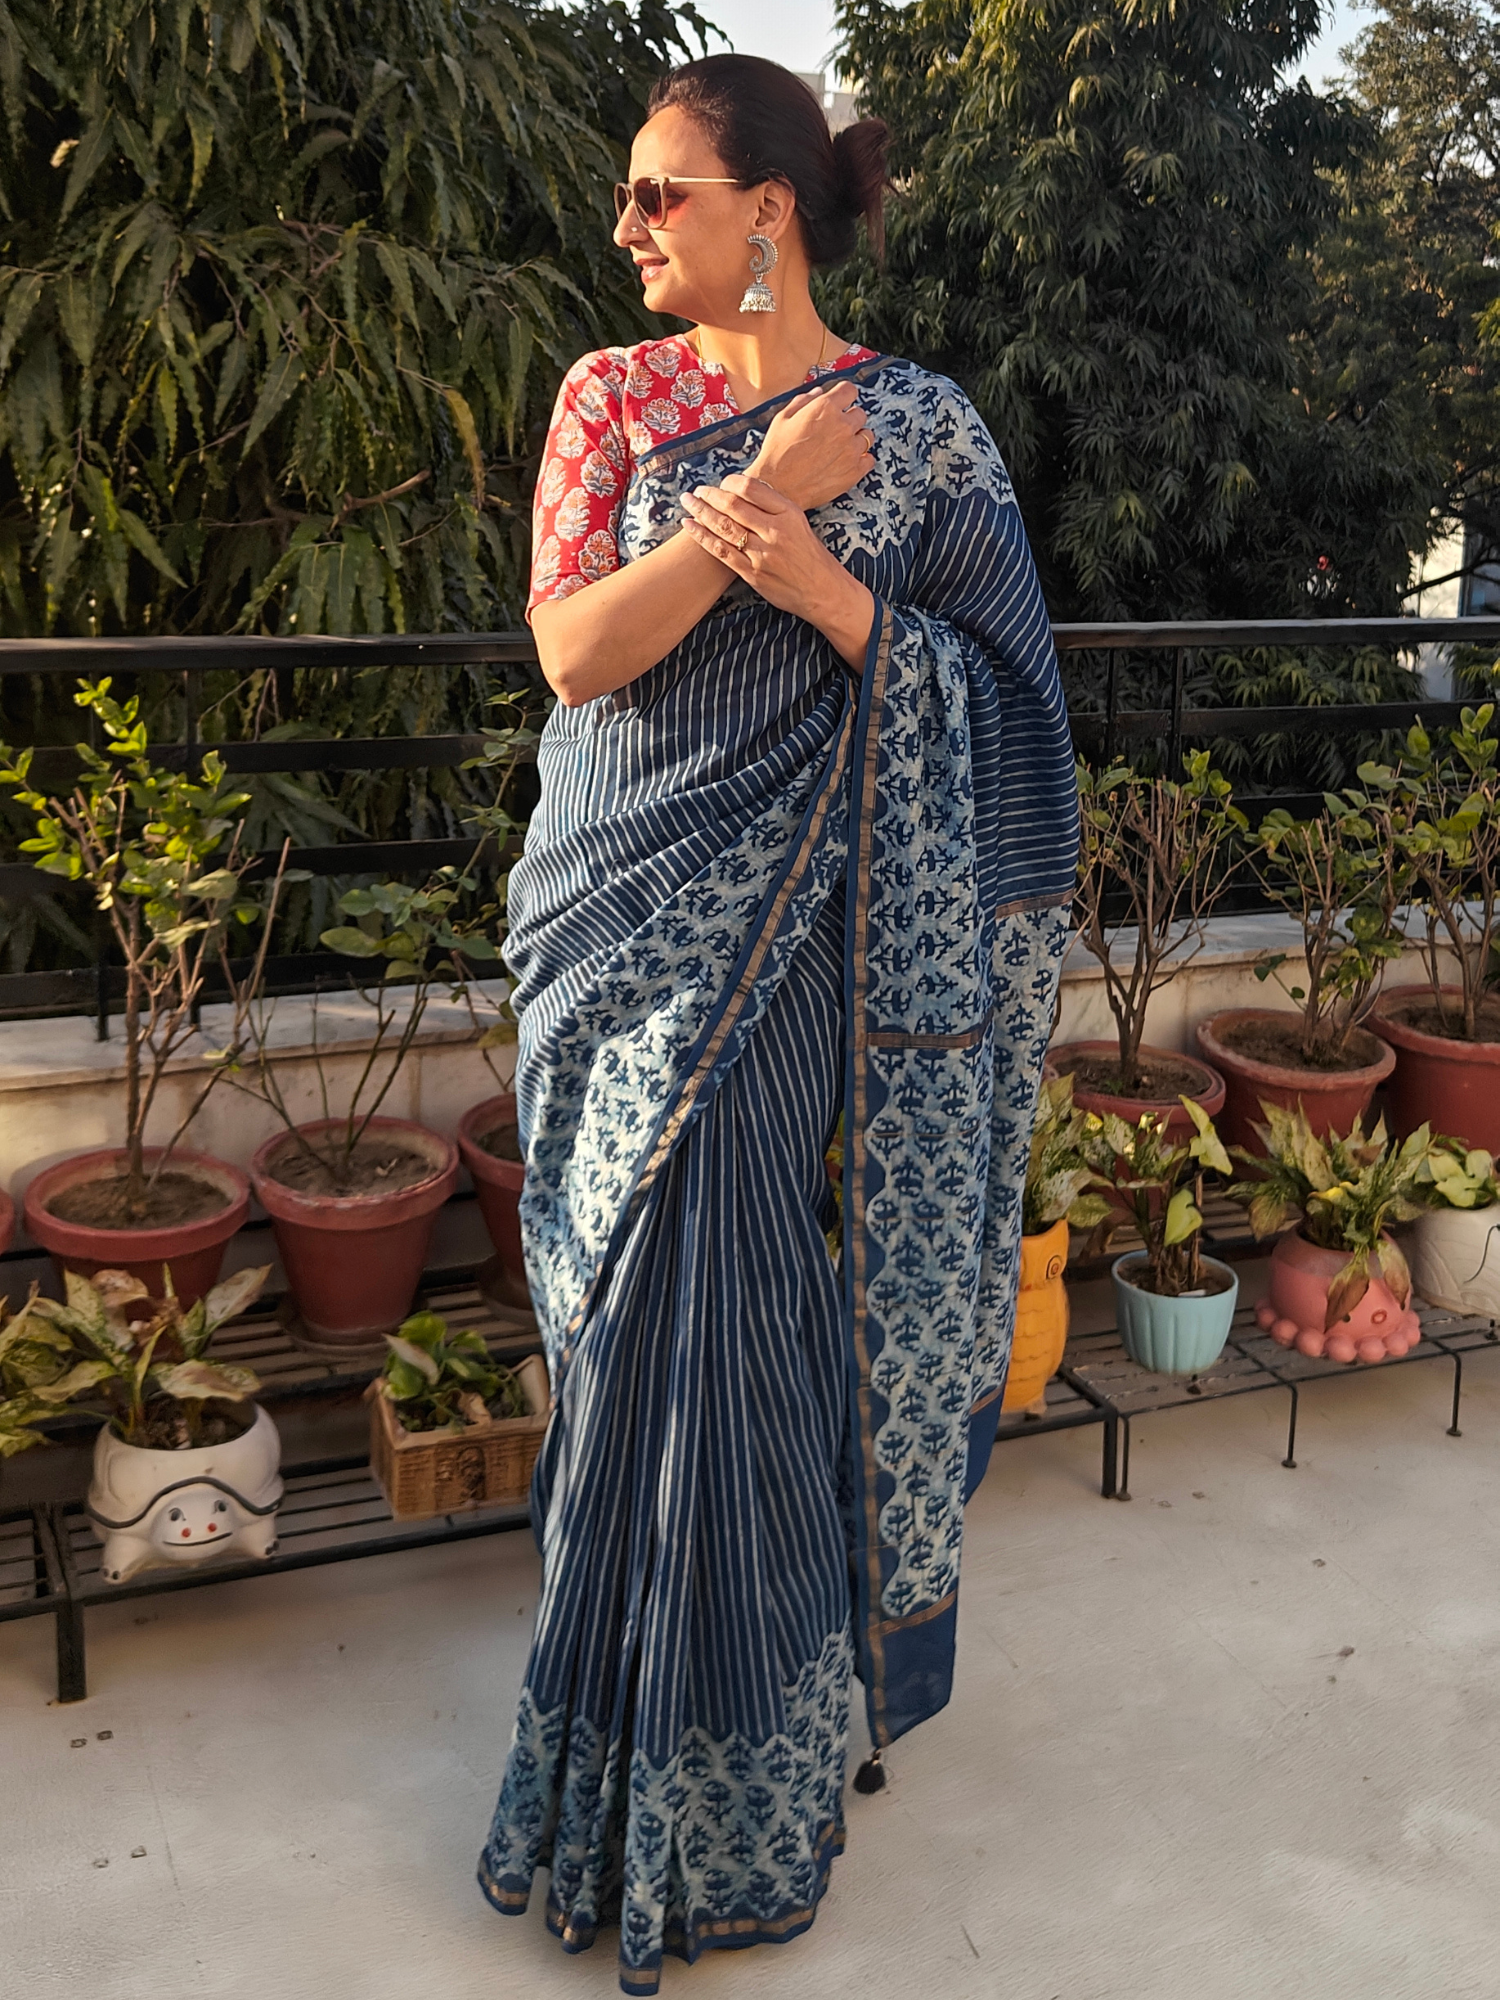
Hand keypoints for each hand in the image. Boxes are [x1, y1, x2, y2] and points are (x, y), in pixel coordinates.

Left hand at [680, 474, 875, 670]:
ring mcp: (763, 554)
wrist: (823, 592)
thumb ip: (774, 507)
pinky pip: (721, 552)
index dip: (730, 482)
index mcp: (789, 514)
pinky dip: (702, 537)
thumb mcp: (800, 523)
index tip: (721, 483)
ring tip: (688, 502)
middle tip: (696, 491)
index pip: (752, 488)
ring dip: (701, 512)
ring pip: (724, 527)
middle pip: (733, 505)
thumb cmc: (810, 556)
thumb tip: (743, 490)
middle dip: (709, 495)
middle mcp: (776, 532)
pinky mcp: (752, 574)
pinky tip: (689, 526)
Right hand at [748, 382, 874, 510]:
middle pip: (860, 414)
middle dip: (848, 419)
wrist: (777, 489)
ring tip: (840, 448)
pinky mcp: (855, 471)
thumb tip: (818, 392)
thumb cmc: (777, 454)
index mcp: (825, 408)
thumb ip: (803, 401)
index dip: (844, 395)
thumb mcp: (783, 419)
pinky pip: (869, 459)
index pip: (849, 390)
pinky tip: (846, 462)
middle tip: (834, 430)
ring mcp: (851, 450)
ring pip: (867, 436)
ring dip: (856, 439)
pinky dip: (860, 459)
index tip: (841, 402)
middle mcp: (842, 426)